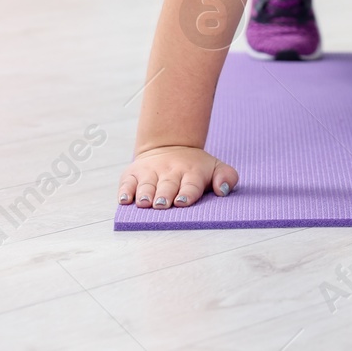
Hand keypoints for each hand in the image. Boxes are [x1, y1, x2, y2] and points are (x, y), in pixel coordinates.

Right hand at [118, 145, 239, 208]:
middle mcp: (170, 172)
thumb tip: (224, 190)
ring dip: (145, 194)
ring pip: (146, 185)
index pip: (190, 184)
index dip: (187, 193)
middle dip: (164, 196)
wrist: (169, 147)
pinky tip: (125, 199)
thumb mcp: (215, 167)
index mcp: (191, 172)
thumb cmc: (195, 167)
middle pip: (166, 186)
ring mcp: (150, 172)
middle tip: (162, 204)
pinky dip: (125, 190)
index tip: (183, 201)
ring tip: (144, 202)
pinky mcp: (133, 173)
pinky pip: (126, 182)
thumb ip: (227, 177)